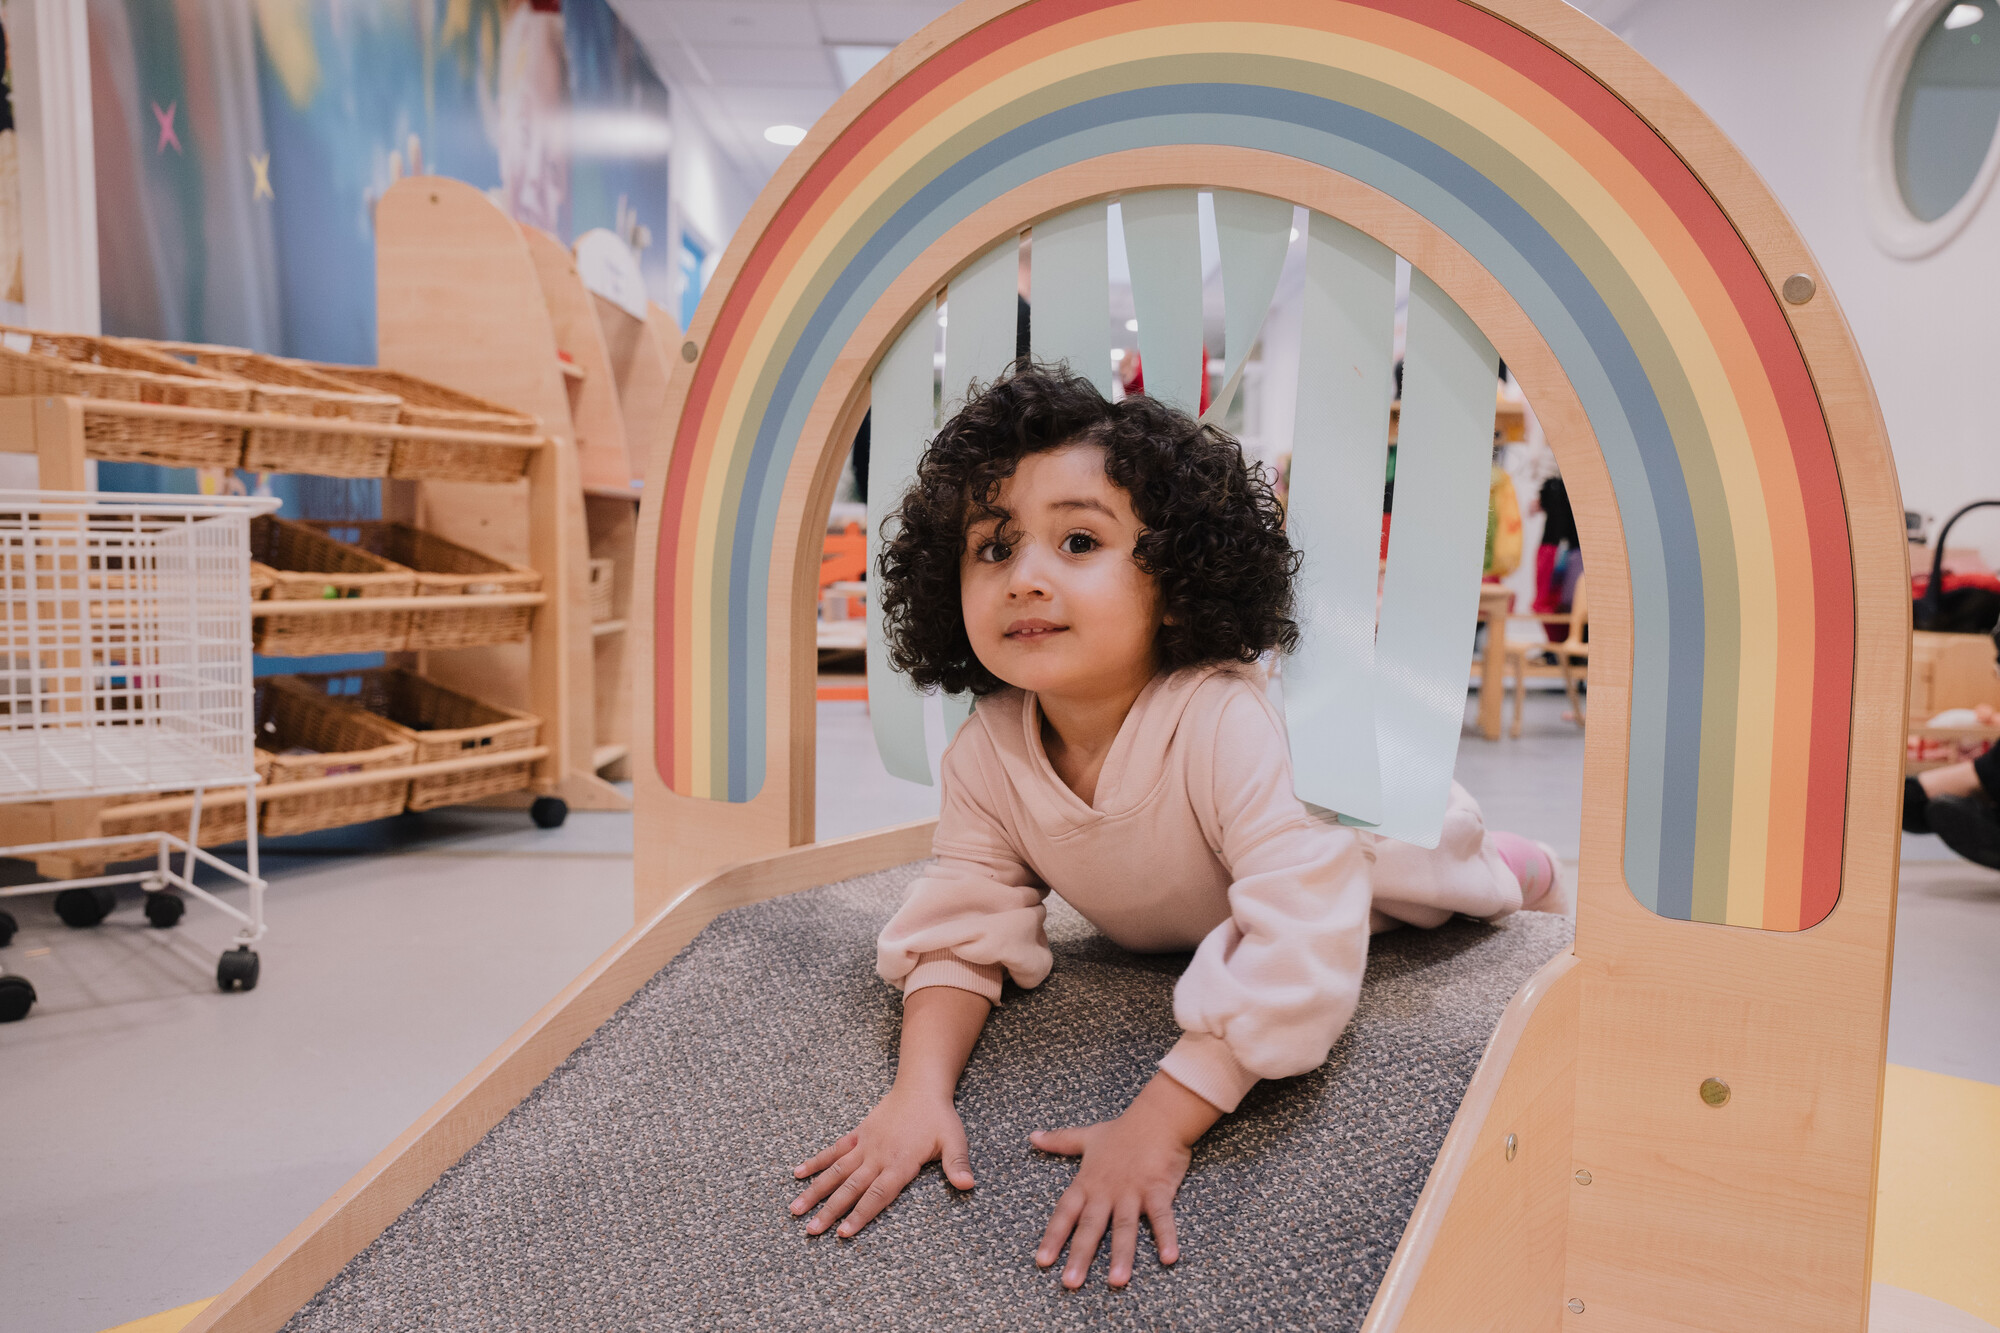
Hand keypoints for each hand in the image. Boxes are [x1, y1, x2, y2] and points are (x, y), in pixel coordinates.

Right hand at [790, 1084, 975, 1238]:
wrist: (921, 1086)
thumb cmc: (939, 1117)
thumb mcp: (954, 1140)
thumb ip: (958, 1164)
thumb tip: (968, 1185)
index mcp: (900, 1163)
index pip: (877, 1195)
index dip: (860, 1215)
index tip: (843, 1234)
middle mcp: (877, 1156)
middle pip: (850, 1188)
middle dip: (830, 1211)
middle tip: (810, 1230)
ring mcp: (864, 1145)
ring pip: (836, 1171)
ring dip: (815, 1191)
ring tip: (795, 1209)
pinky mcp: (858, 1134)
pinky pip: (834, 1150)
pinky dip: (816, 1162)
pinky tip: (797, 1174)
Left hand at [1030, 1073, 1221, 1287]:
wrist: (1156, 1117)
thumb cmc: (1122, 1130)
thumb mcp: (1087, 1136)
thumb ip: (1059, 1141)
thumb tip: (1032, 1136)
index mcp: (1088, 1182)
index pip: (1065, 1212)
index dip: (1053, 1236)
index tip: (1042, 1262)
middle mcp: (1107, 1191)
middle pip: (1090, 1227)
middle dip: (1080, 1255)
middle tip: (1070, 1283)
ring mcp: (1132, 1192)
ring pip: (1124, 1227)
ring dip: (1121, 1255)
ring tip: (1116, 1282)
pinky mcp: (1158, 1190)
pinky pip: (1161, 1217)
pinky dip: (1166, 1236)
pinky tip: (1168, 1258)